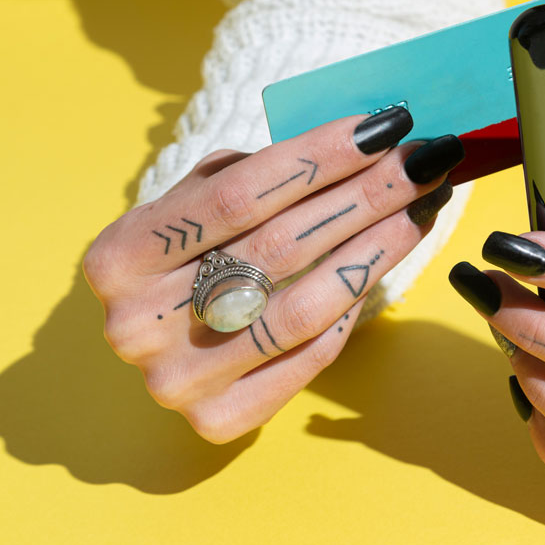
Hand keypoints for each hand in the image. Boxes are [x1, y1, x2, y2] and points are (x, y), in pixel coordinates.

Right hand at [83, 108, 462, 442]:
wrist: (156, 339)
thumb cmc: (188, 253)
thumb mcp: (196, 200)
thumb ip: (257, 175)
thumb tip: (366, 140)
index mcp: (118, 257)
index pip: (240, 195)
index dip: (321, 156)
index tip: (387, 125)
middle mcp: (137, 324)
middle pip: (282, 247)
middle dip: (368, 194)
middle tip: (427, 159)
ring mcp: (178, 380)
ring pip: (308, 304)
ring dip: (381, 246)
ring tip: (425, 204)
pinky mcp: (220, 419)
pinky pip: (312, 353)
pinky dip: (357, 302)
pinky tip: (391, 257)